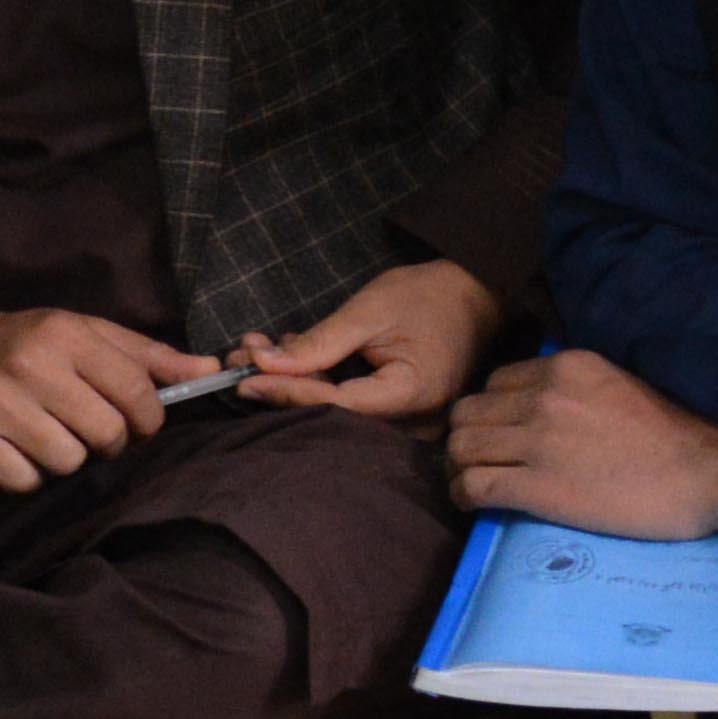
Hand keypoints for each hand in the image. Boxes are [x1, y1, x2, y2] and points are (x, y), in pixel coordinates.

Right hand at [0, 299, 210, 489]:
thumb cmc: (31, 345)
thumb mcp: (88, 334)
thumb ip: (149, 356)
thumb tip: (210, 371)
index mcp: (65, 335)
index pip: (136, 391)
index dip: (149, 419)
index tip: (139, 422)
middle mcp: (29, 366)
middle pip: (105, 433)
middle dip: (108, 440)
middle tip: (89, 428)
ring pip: (67, 462)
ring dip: (67, 457)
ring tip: (50, 433)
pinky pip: (26, 481)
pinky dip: (29, 474)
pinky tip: (18, 448)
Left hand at [240, 254, 497, 420]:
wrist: (475, 294)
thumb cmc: (427, 295)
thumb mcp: (370, 310)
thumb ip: (319, 343)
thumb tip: (264, 365)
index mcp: (411, 394)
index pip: (336, 405)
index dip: (287, 392)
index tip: (245, 378)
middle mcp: (414, 422)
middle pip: (334, 417)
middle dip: (284, 388)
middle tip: (242, 362)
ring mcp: (412, 424)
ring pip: (340, 414)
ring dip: (297, 385)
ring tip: (259, 354)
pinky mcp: (404, 417)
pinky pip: (354, 409)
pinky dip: (321, 385)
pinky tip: (291, 360)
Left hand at [447, 345, 717, 538]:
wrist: (704, 472)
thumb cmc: (673, 433)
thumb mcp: (617, 384)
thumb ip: (574, 389)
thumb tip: (543, 408)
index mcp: (566, 366)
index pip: (496, 382)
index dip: (492, 411)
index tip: (500, 433)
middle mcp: (543, 396)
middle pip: (467, 412)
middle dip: (467, 437)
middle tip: (480, 460)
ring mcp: (538, 441)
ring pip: (461, 446)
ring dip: (459, 467)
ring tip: (472, 483)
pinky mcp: (538, 486)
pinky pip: (475, 485)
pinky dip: (464, 495)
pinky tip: (473, 504)